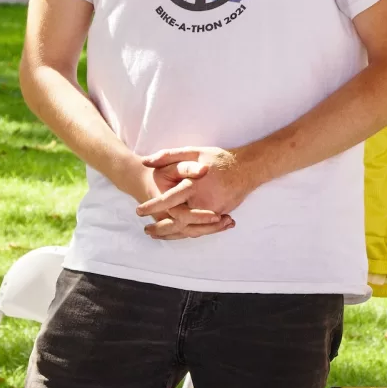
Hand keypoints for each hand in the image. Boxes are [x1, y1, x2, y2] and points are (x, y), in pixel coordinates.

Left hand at [136, 145, 254, 239]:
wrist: (247, 169)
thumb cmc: (218, 159)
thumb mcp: (193, 151)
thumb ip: (169, 156)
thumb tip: (146, 161)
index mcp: (194, 185)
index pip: (169, 199)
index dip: (153, 206)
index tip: (139, 211)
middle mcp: (203, 202)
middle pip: (177, 221)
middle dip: (160, 228)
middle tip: (146, 230)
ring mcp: (212, 211)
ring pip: (188, 229)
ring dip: (170, 234)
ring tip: (155, 235)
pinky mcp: (218, 216)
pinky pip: (200, 229)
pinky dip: (186, 233)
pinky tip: (175, 235)